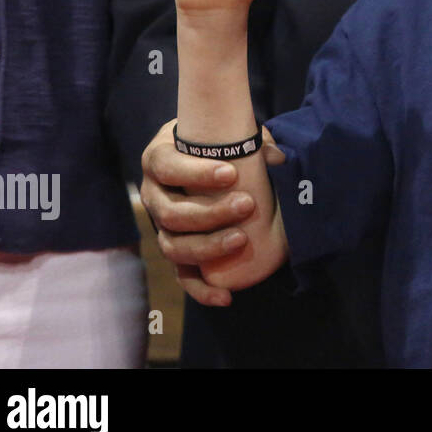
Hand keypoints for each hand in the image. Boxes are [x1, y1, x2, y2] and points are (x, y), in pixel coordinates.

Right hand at [139, 118, 286, 306]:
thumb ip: (252, 141)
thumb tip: (277, 158)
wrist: (204, 157)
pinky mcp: (177, 250)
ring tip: (241, 239)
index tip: (230, 173)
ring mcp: (162, 227)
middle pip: (170, 213)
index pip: (167, 167)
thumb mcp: (228, 134)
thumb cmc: (216, 142)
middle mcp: (154, 195)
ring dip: (207, 247)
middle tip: (247, 204)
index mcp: (158, 160)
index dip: (195, 173)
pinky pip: (182, 276)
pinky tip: (225, 297)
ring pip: (173, 246)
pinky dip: (201, 290)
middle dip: (209, 213)